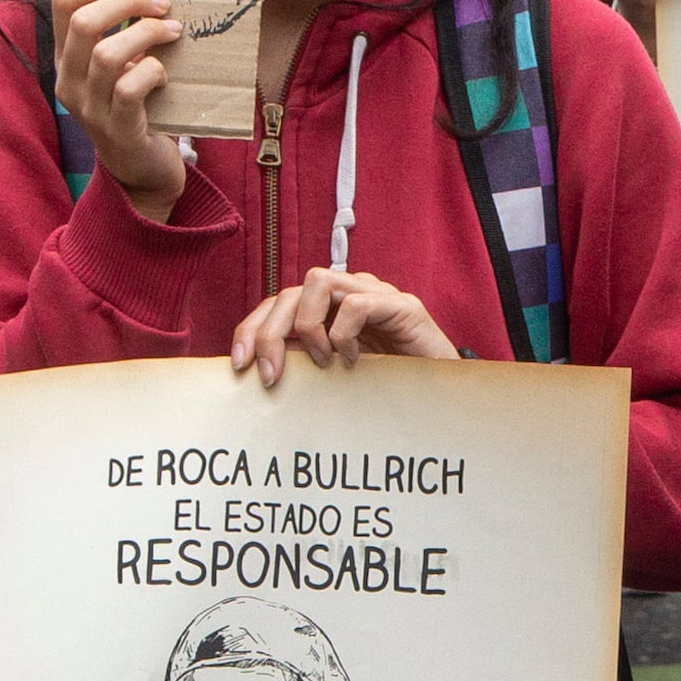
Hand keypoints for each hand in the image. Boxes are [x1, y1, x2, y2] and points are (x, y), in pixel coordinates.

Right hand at [51, 0, 193, 212]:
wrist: (141, 169)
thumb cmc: (136, 106)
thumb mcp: (118, 65)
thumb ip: (119, 32)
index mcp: (66, 57)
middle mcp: (68, 81)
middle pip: (82, 21)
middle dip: (128, 2)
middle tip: (161, 6)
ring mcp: (89, 108)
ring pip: (107, 54)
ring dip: (147, 34)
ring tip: (172, 32)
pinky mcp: (118, 129)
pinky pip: (130, 89)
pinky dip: (153, 72)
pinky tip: (165, 76)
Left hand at [228, 265, 458, 386]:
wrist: (442, 399)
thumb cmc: (387, 388)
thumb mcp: (330, 376)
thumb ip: (301, 362)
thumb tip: (255, 366)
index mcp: (327, 309)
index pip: (276, 303)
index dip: (251, 328)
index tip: (238, 364)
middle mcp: (347, 294)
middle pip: (289, 292)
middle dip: (270, 333)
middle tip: (270, 376)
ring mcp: (375, 295)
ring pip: (318, 282)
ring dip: (309, 326)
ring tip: (322, 361)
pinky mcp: (402, 305)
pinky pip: (357, 303)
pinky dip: (344, 334)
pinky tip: (352, 361)